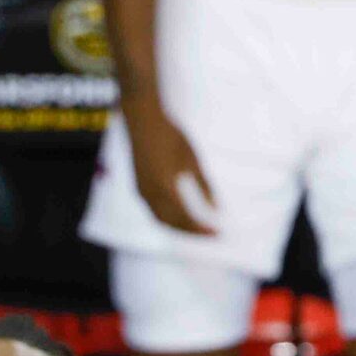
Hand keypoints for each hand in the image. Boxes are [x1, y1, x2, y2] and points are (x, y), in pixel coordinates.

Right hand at [127, 98, 219, 235]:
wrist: (143, 120)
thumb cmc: (171, 135)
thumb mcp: (192, 160)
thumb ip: (204, 185)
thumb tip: (216, 207)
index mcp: (166, 190)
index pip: (186, 219)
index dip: (202, 230)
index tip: (217, 234)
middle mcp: (151, 196)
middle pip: (172, 224)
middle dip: (191, 232)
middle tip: (210, 235)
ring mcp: (142, 192)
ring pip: (160, 219)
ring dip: (178, 228)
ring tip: (196, 229)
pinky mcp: (138, 186)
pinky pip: (153, 211)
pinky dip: (168, 219)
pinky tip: (179, 215)